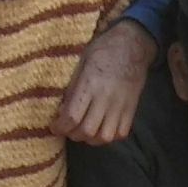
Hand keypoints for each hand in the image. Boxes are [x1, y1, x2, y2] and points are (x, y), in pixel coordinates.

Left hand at [55, 20, 154, 144]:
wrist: (132, 47)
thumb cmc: (102, 50)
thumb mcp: (81, 62)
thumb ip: (72, 86)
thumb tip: (61, 109)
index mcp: (90, 84)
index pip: (72, 116)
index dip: (60, 127)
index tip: (54, 127)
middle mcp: (105, 98)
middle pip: (86, 131)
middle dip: (73, 134)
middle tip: (68, 129)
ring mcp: (120, 106)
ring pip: (104, 138)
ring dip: (91, 139)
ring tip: (84, 131)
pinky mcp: (131, 110)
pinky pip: (120, 134)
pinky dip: (108, 137)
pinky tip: (101, 129)